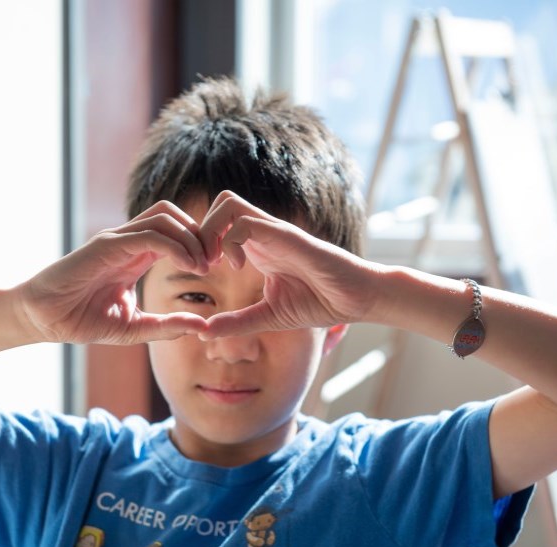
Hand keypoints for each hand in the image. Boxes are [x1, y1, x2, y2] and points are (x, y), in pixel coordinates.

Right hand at [16, 202, 209, 344]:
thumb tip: (202, 328)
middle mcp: (129, 240)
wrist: (45, 319)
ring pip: (165, 216)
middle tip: (216, 262)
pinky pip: (149, 234)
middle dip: (200, 234)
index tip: (216, 267)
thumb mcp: (134, 327)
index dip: (200, 244)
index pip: (176, 231)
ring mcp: (117, 239)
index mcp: (137, 254)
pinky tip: (189, 266)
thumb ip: (166, 326)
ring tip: (203, 266)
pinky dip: (176, 246)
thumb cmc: (83, 320)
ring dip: (191, 237)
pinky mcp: (107, 245)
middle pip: (175, 215)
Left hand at [198, 191, 377, 337]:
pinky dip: (230, 241)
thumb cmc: (320, 303)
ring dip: (211, 232)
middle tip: (202, 266)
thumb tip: (203, 332)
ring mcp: (275, 231)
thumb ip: (236, 322)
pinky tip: (238, 266)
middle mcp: (264, 233)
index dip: (200, 243)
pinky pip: (246, 223)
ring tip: (215, 264)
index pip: (218, 222)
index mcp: (258, 247)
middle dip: (200, 232)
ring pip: (227, 204)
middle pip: (218, 203)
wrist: (356, 299)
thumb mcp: (268, 316)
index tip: (199, 273)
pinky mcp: (287, 237)